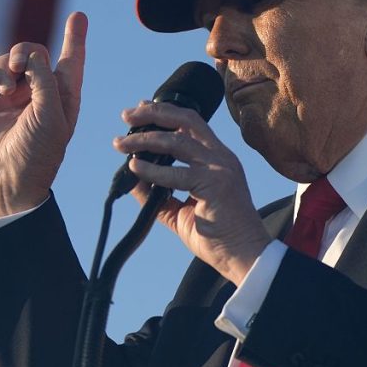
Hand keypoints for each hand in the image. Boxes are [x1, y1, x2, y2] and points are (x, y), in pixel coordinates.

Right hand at [0, 12, 87, 219]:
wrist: (7, 181)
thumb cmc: (38, 153)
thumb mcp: (51, 115)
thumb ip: (45, 79)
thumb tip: (31, 56)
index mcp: (62, 97)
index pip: (70, 61)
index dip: (75, 38)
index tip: (79, 16)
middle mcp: (37, 94)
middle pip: (33, 53)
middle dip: (25, 52)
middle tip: (20, 68)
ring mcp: (10, 98)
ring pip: (6, 62)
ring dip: (4, 68)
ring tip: (3, 89)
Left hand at [112, 101, 271, 283]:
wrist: (244, 257)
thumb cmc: (217, 236)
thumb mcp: (180, 211)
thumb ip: (158, 195)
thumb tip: (131, 180)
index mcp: (218, 159)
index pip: (191, 123)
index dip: (165, 113)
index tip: (140, 109)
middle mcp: (221, 158)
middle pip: (186, 120)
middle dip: (154, 114)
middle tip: (127, 116)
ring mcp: (220, 169)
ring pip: (177, 141)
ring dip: (145, 139)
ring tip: (121, 144)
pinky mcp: (215, 185)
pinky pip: (176, 173)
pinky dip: (152, 169)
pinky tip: (134, 168)